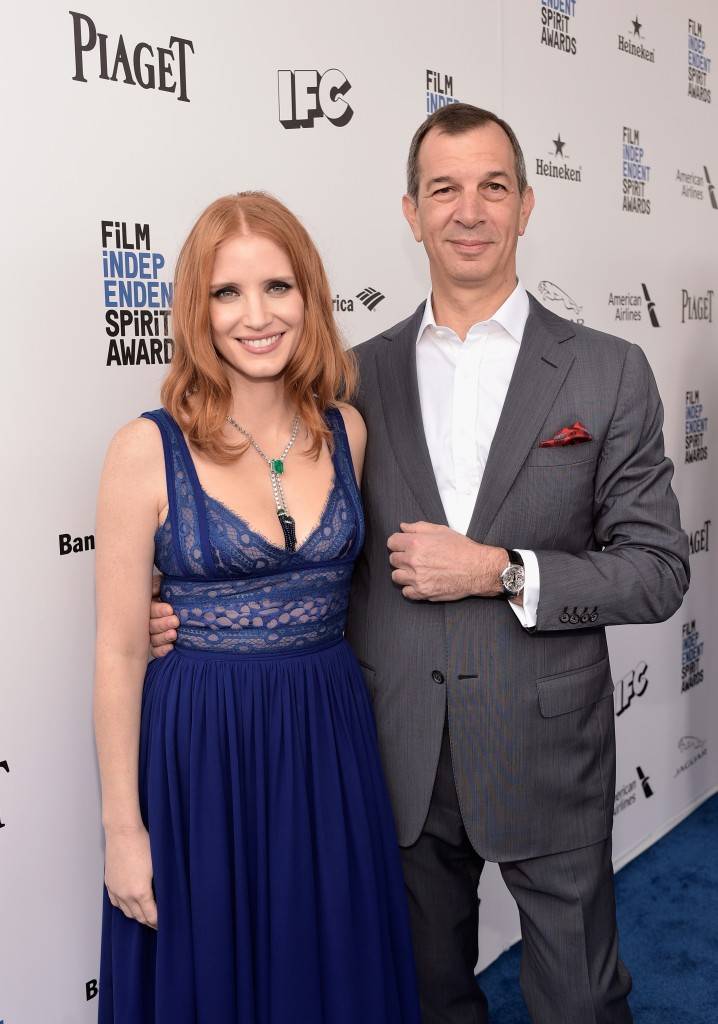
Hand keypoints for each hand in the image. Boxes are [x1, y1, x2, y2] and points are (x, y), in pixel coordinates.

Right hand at [104, 824, 157, 928]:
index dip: (159, 922)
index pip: (151, 916)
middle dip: (149, 922)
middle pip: (138, 917)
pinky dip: (125, 908)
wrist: (123, 832)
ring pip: (126, 912)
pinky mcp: (109, 884)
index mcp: (140, 892)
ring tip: (147, 915)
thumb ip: (160, 885)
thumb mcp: (158, 866)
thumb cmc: (143, 844)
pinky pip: (117, 903)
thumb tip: (167, 896)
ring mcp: (116, 890)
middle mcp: (126, 895)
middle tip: (159, 924)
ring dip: (137, 916)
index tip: (166, 924)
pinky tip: (131, 905)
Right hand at [150, 574, 177, 655]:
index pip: (149, 610)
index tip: (170, 609)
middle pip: (150, 625)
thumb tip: (154, 589)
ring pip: (153, 638)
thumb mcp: (165, 583)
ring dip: (163, 637)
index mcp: (147, 605)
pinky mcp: (159, 644)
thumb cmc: (172, 590)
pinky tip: (170, 648)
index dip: (158, 610)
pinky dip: (161, 650)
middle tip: (175, 621)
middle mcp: (148, 620)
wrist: (184, 599)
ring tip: (174, 634)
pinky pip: (156, 650)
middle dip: (163, 624)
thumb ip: (157, 584)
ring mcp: (152, 633)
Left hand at [387, 522, 507, 601]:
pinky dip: (411, 588)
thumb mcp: (441, 531)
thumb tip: (403, 527)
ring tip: (416, 571)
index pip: (391, 542)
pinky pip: (406, 592)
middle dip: (401, 557)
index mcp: (416, 543)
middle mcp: (413, 560)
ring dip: (403, 573)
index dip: (397, 543)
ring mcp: (417, 578)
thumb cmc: (462, 548)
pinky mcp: (422, 592)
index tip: (403, 546)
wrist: (477, 569)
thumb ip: (419, 527)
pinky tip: (420, 582)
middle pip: (393, 559)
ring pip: (396, 576)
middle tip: (414, 558)